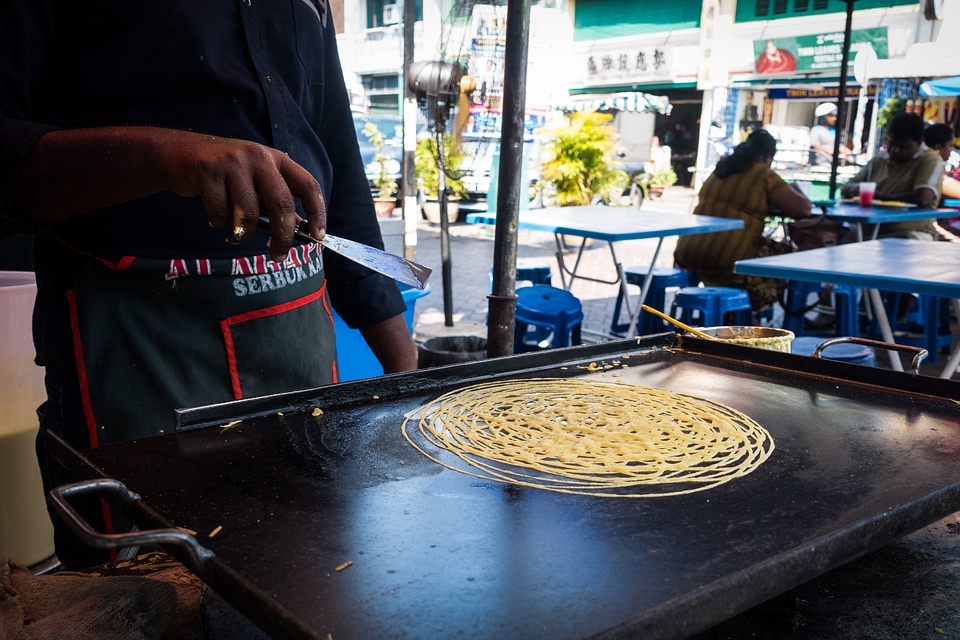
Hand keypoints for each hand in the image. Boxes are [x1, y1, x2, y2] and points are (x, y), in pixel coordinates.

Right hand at [156, 130, 325, 261]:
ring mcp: (233, 163)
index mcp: (276, 159)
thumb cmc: (223, 172)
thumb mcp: (254, 179)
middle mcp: (258, 157)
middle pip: (281, 204)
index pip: (308, 185)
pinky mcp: (208, 172)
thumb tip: (300, 226)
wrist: (177, 154)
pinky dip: (218, 222)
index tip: (318, 235)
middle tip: (278, 255)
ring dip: (241, 234)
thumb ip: (276, 200)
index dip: (317, 212)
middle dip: (282, 236)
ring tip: (234, 233)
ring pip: (248, 214)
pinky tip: (213, 212)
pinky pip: (221, 214)